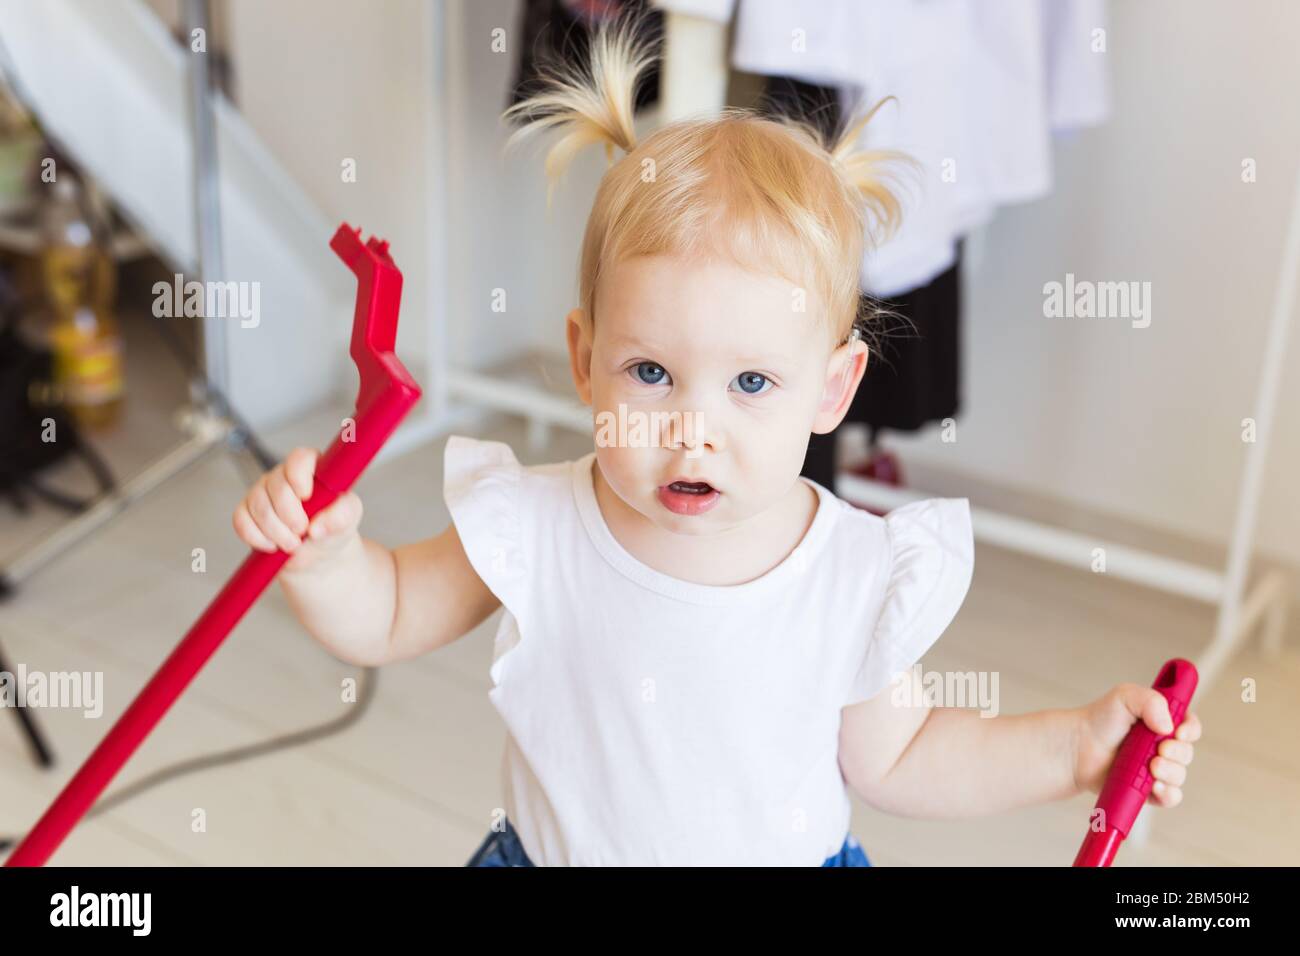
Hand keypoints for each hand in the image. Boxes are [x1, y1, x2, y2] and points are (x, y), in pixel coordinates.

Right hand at [232, 446, 362, 572]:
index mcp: (312, 468)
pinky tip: (273, 545)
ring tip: (293, 544)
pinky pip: (241, 520)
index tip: (306, 496)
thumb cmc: (334, 527)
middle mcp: (285, 475)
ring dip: (276, 531)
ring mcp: (263, 491)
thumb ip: (342, 516)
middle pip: (276, 485)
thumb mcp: (348, 519)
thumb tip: (317, 527)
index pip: (300, 458)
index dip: (299, 475)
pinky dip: (257, 537)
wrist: (318, 552)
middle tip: (302, 532)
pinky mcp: (247, 511)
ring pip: (258, 505)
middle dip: (289, 514)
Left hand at [1072, 683, 1201, 807]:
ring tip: (1151, 767)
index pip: (1190, 726)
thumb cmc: (1100, 719)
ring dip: (1170, 772)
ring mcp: (1155, 768)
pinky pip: (1170, 798)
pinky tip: (1156, 787)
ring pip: (1179, 776)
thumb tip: (1169, 726)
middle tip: (1159, 749)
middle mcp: (1162, 745)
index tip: (1179, 732)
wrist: (1077, 747)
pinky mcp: (1147, 789)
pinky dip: (1168, 794)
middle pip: (1187, 753)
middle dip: (1177, 752)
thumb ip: (1151, 701)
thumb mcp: (1124, 697)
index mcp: (1162, 721)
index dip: (1190, 730)